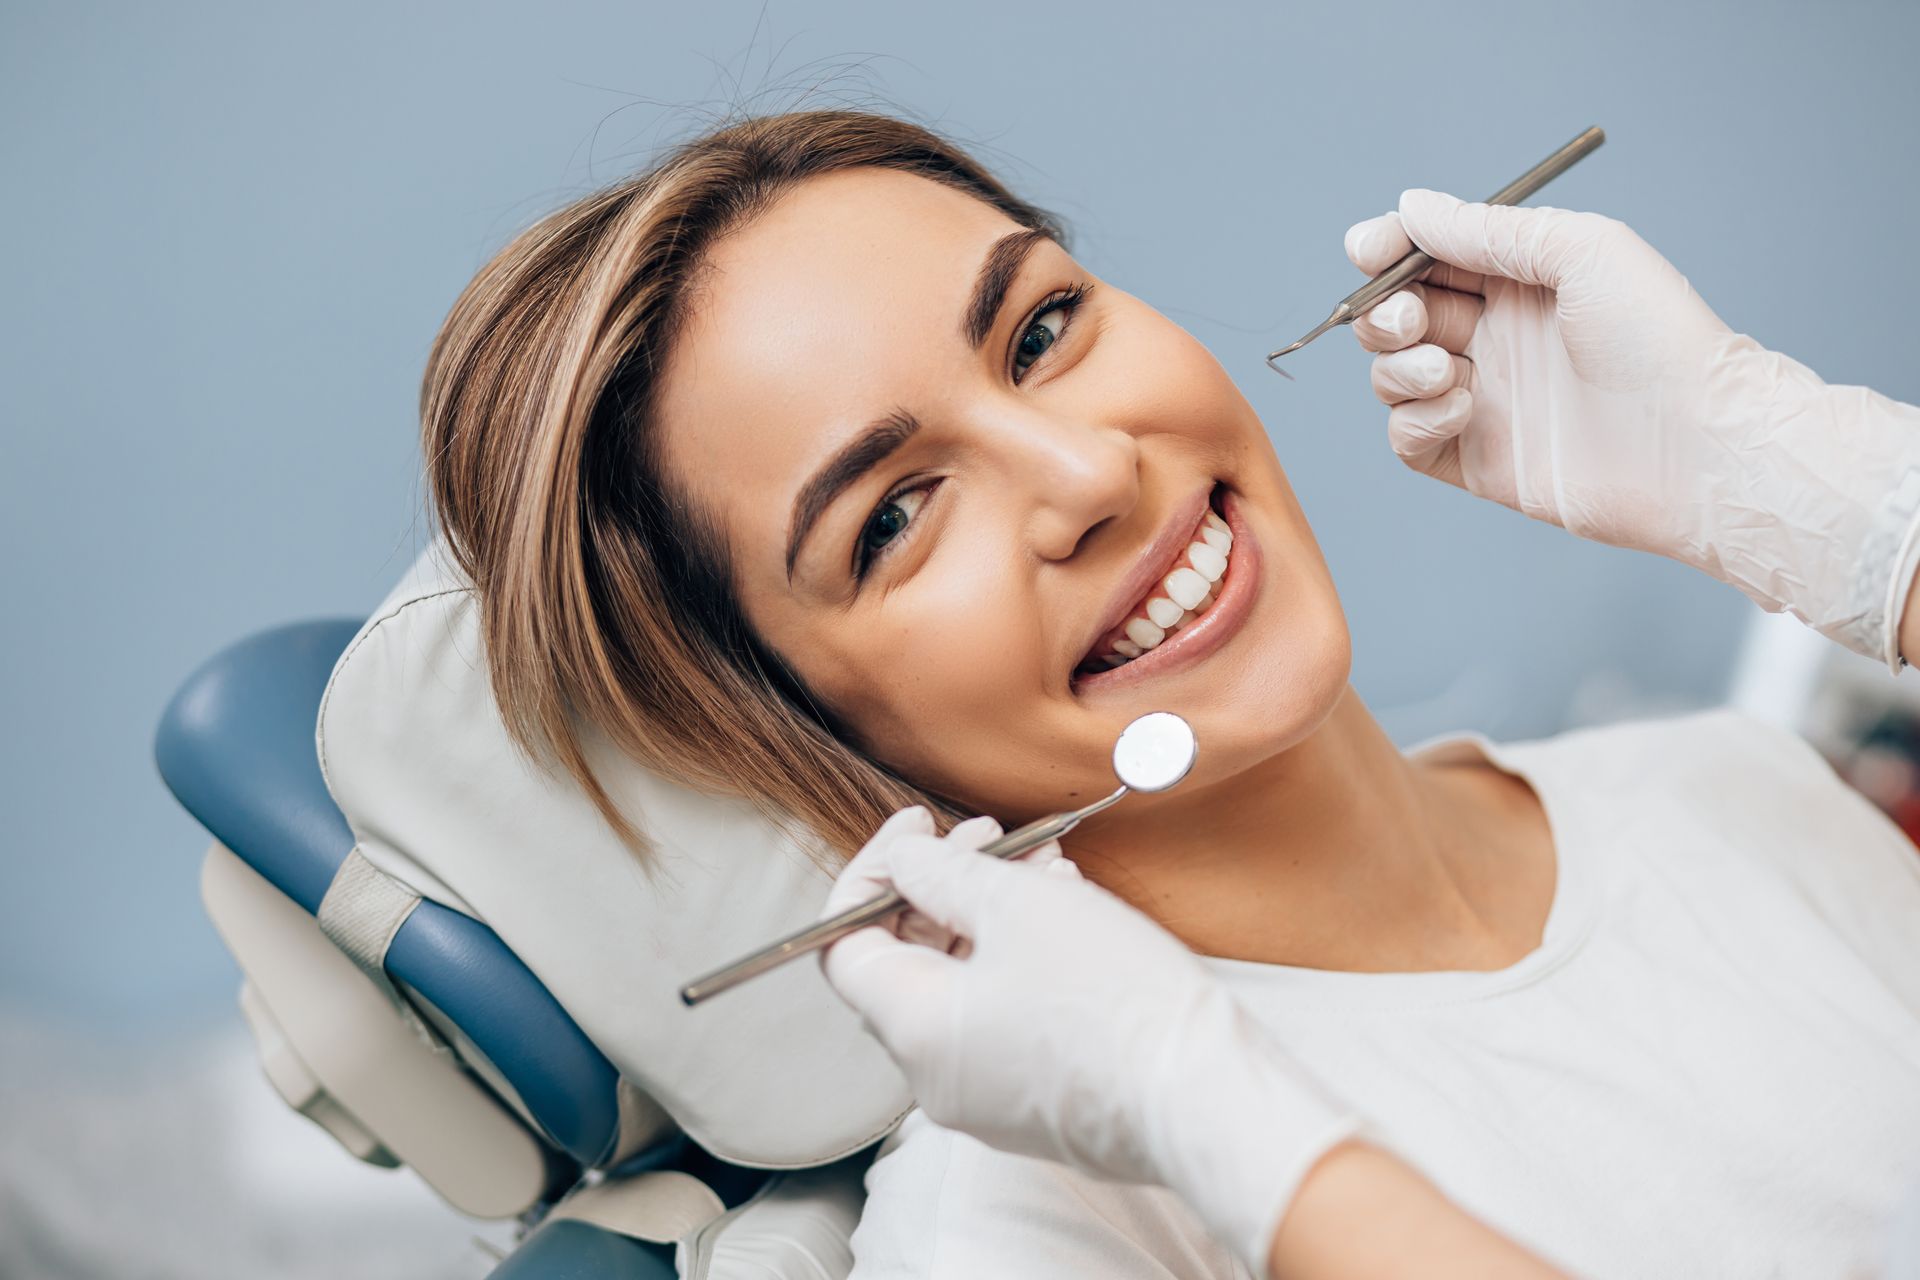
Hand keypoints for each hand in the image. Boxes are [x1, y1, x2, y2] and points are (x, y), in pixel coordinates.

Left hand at [819, 808, 1358, 1270]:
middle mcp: (934, 1076)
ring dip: (991, 915)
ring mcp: (987, 1097)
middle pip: (906, 963)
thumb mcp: (1018, 906)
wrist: (1209, 1099)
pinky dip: (1021, 960)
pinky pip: (1005, 1019)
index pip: (843, 945)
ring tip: (1047, 866)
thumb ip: (941, 874)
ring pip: (964, 985)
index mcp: (913, 1028)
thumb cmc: (1115, 1002)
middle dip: (943, 886)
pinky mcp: (1037, 1104)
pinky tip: (1070, 914)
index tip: (917, 828)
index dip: (872, 874)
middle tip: (990, 836)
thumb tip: (902, 859)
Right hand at [1345, 189, 1919, 668]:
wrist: (1697, 445)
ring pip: (1392, 375)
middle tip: (1412, 319)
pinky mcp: (1476, 459)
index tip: (1369, 251)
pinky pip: (1407, 438)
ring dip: (1399, 366)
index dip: (1389, 250)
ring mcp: (1484, 400)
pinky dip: (1414, 419)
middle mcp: (1495, 338)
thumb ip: (1488, 230)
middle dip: (1384, 312)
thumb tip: (1411, 206)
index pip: (1428, 258)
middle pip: (1396, 316)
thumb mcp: (1580, 252)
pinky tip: (1461, 409)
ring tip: (1446, 371)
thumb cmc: (1659, 338)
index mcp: (1519, 282)